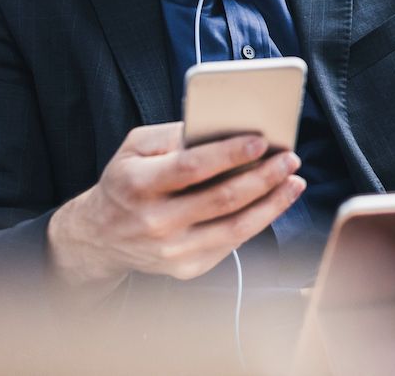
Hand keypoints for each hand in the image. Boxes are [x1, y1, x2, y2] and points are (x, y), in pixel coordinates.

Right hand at [47, 122, 304, 292]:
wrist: (100, 236)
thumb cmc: (126, 180)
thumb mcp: (136, 146)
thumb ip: (175, 133)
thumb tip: (221, 126)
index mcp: (139, 184)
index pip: (191, 168)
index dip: (229, 154)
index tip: (261, 140)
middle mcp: (155, 221)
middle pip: (221, 199)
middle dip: (263, 176)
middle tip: (290, 158)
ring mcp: (172, 251)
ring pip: (234, 228)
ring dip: (272, 203)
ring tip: (294, 181)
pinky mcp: (186, 268)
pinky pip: (232, 243)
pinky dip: (258, 221)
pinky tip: (274, 202)